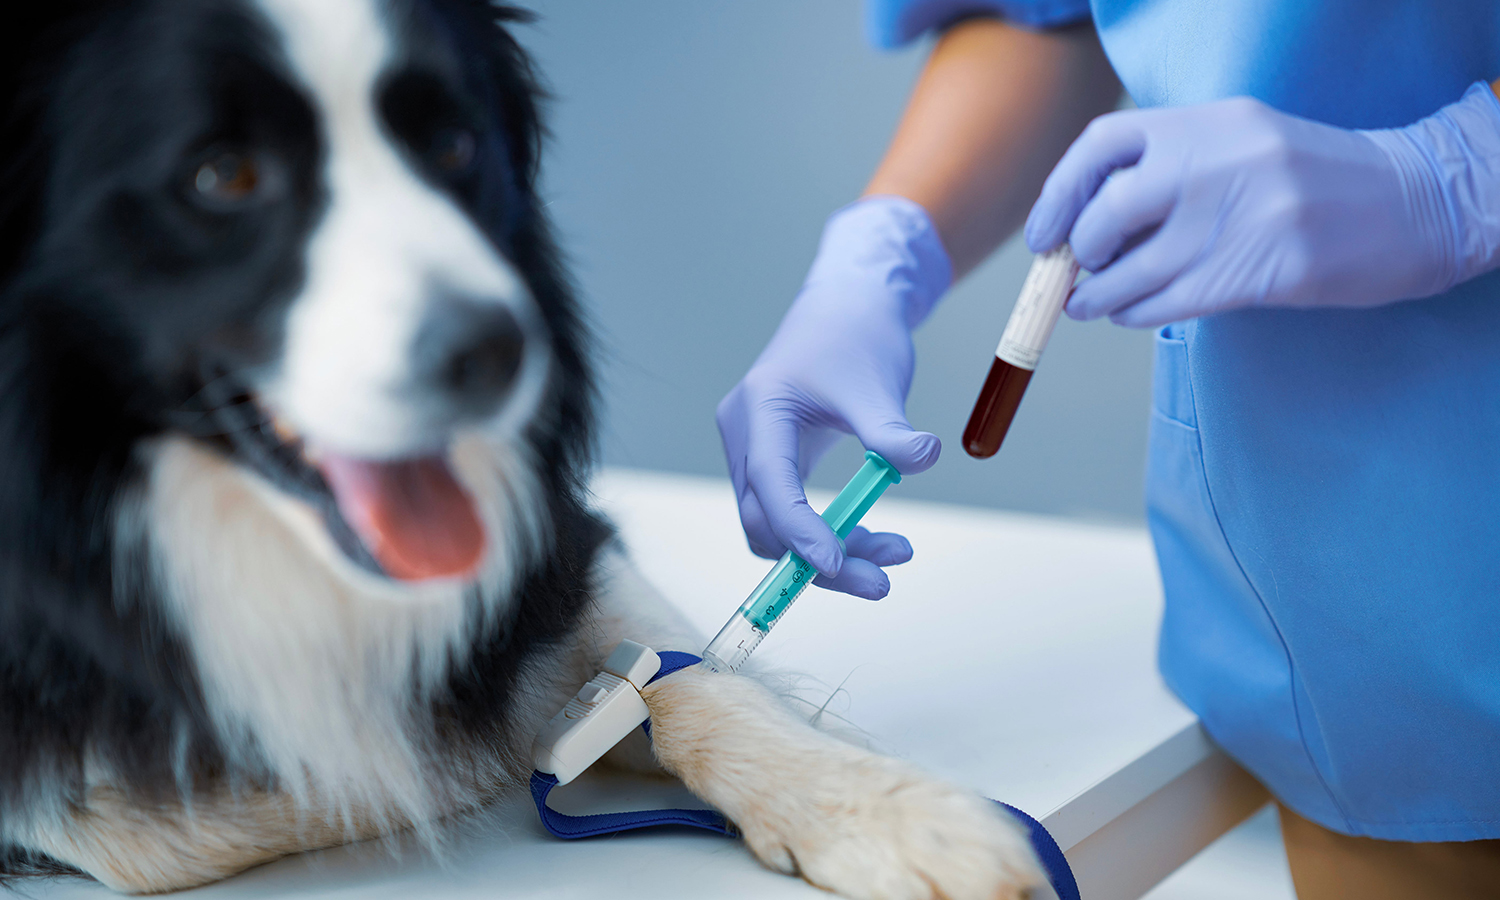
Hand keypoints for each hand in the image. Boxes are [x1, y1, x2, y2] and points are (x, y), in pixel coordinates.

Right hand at [717, 196, 950, 598]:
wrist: (845, 308)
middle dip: (819, 558)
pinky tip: (875, 538)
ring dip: (829, 552)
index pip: (771, 482)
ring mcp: (753, 450)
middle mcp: (744, 435)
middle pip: (765, 520)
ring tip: (896, 554)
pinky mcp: (772, 461)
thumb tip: (922, 458)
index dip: (799, 530)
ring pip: (775, 526)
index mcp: (761, 408)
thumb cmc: (856, 337)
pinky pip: (788, 513)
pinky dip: (828, 532)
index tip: (838, 566)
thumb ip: (891, 429)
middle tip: (882, 582)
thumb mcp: (877, 383)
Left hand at [1024, 83, 1499, 326]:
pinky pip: (1170, 302)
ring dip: (1097, 295)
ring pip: (1134, 270)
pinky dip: (1135, 312)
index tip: (1046, 233)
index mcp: (1208, 122)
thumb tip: (1081, 226)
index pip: (1103, 145)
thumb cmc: (1309, 178)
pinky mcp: (1264, 271)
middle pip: (1110, 212)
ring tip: (1087, 304)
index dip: (1059, 193)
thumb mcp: (1238, 144)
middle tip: (1076, 269)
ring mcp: (1242, 218)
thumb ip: (1168, 169)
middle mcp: (1218, 163)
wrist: (1410, 203)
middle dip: (1081, 249)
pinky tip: (1129, 313)